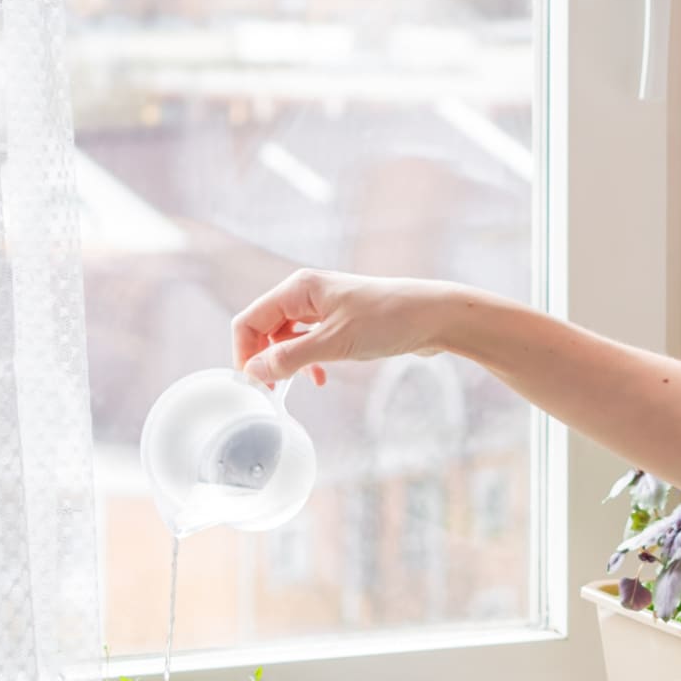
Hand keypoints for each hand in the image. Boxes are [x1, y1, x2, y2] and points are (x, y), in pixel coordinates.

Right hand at [232, 268, 457, 386]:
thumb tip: (253, 371)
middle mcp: (308, 294)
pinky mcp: (342, 322)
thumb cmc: (389, 320)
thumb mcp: (334, 342)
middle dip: (263, 359)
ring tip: (293, 388)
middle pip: (265, 328)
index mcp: (299, 288)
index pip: (250, 320)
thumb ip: (290, 357)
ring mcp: (326, 308)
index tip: (253, 384)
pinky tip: (319, 379)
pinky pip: (310, 342)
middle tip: (270, 392)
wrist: (437, 317)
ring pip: (288, 337)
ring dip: (287, 363)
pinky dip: (308, 361)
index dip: (244, 353)